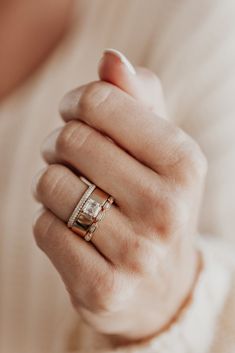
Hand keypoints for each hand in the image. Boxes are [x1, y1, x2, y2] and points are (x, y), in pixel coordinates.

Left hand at [32, 50, 206, 341]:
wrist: (160, 286)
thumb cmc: (154, 202)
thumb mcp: (158, 149)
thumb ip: (137, 100)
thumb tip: (111, 58)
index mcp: (185, 163)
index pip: (99, 100)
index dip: (76, 102)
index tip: (75, 114)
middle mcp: (167, 208)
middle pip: (71, 140)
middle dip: (58, 143)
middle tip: (67, 155)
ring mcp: (137, 253)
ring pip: (51, 185)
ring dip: (51, 184)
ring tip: (73, 194)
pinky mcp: (104, 288)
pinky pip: (45, 229)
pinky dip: (49, 221)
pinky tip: (72, 230)